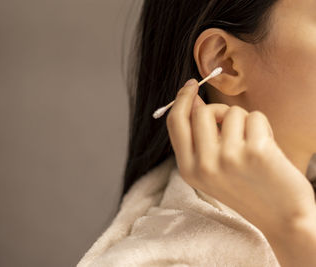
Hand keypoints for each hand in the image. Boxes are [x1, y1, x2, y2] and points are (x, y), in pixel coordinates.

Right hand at [166, 78, 315, 234]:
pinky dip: (263, 127)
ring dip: (244, 122)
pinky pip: (254, 117)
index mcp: (189, 170)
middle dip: (219, 111)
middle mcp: (205, 165)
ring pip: (231, 112)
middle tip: (232, 124)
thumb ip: (198, 138)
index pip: (176, 123)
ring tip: (252, 144)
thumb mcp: (211, 171)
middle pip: (201, 112)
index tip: (191, 85)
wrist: (281, 217)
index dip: (181, 99)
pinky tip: (267, 148)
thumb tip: (193, 100)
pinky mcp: (256, 151)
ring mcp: (229, 158)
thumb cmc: (246, 189)